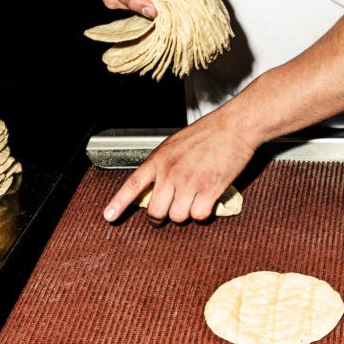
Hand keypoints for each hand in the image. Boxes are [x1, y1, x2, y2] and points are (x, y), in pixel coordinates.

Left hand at [103, 113, 256, 224]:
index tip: (109, 216)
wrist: (235, 126)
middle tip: (170, 212)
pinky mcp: (209, 189)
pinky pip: (199, 215)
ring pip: (178, 217)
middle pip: (156, 211)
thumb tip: (159, 186)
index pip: (133, 185)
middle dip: (162, 216)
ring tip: (196, 199)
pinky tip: (208, 200)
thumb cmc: (209, 132)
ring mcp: (190, 182)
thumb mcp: (176, 143)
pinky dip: (204, 213)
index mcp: (160, 159)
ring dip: (187, 213)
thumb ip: (164, 164)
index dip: (119, 203)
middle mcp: (171, 172)